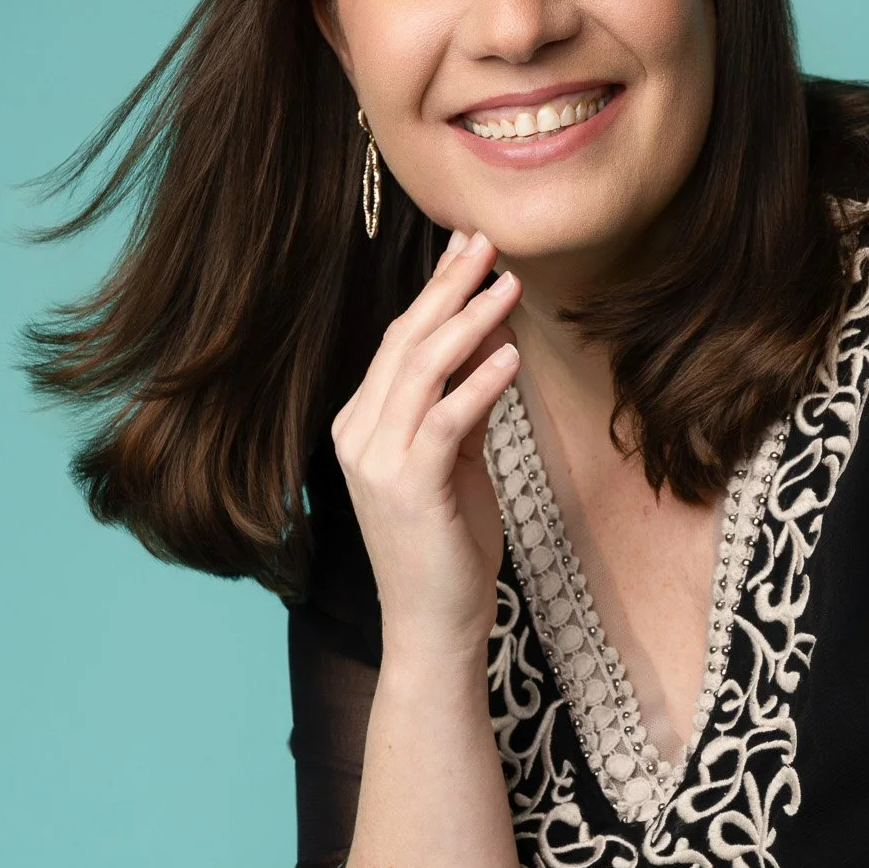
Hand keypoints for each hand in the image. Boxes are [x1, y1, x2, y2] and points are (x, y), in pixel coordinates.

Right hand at [331, 229, 521, 662]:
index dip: (434, 291)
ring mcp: (376, 460)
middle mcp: (357, 435)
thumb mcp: (457, 464)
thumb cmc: (448, 548)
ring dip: (469, 321)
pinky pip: (445, 419)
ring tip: (509, 284)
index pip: (397, 342)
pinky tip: (511, 354)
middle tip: (488, 242)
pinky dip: (479, 382)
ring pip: (421, 370)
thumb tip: (492, 346)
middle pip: (404, 343)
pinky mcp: (408, 486)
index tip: (468, 249)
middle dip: (448, 287)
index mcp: (360, 425)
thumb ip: (463, 408)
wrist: (433, 625)